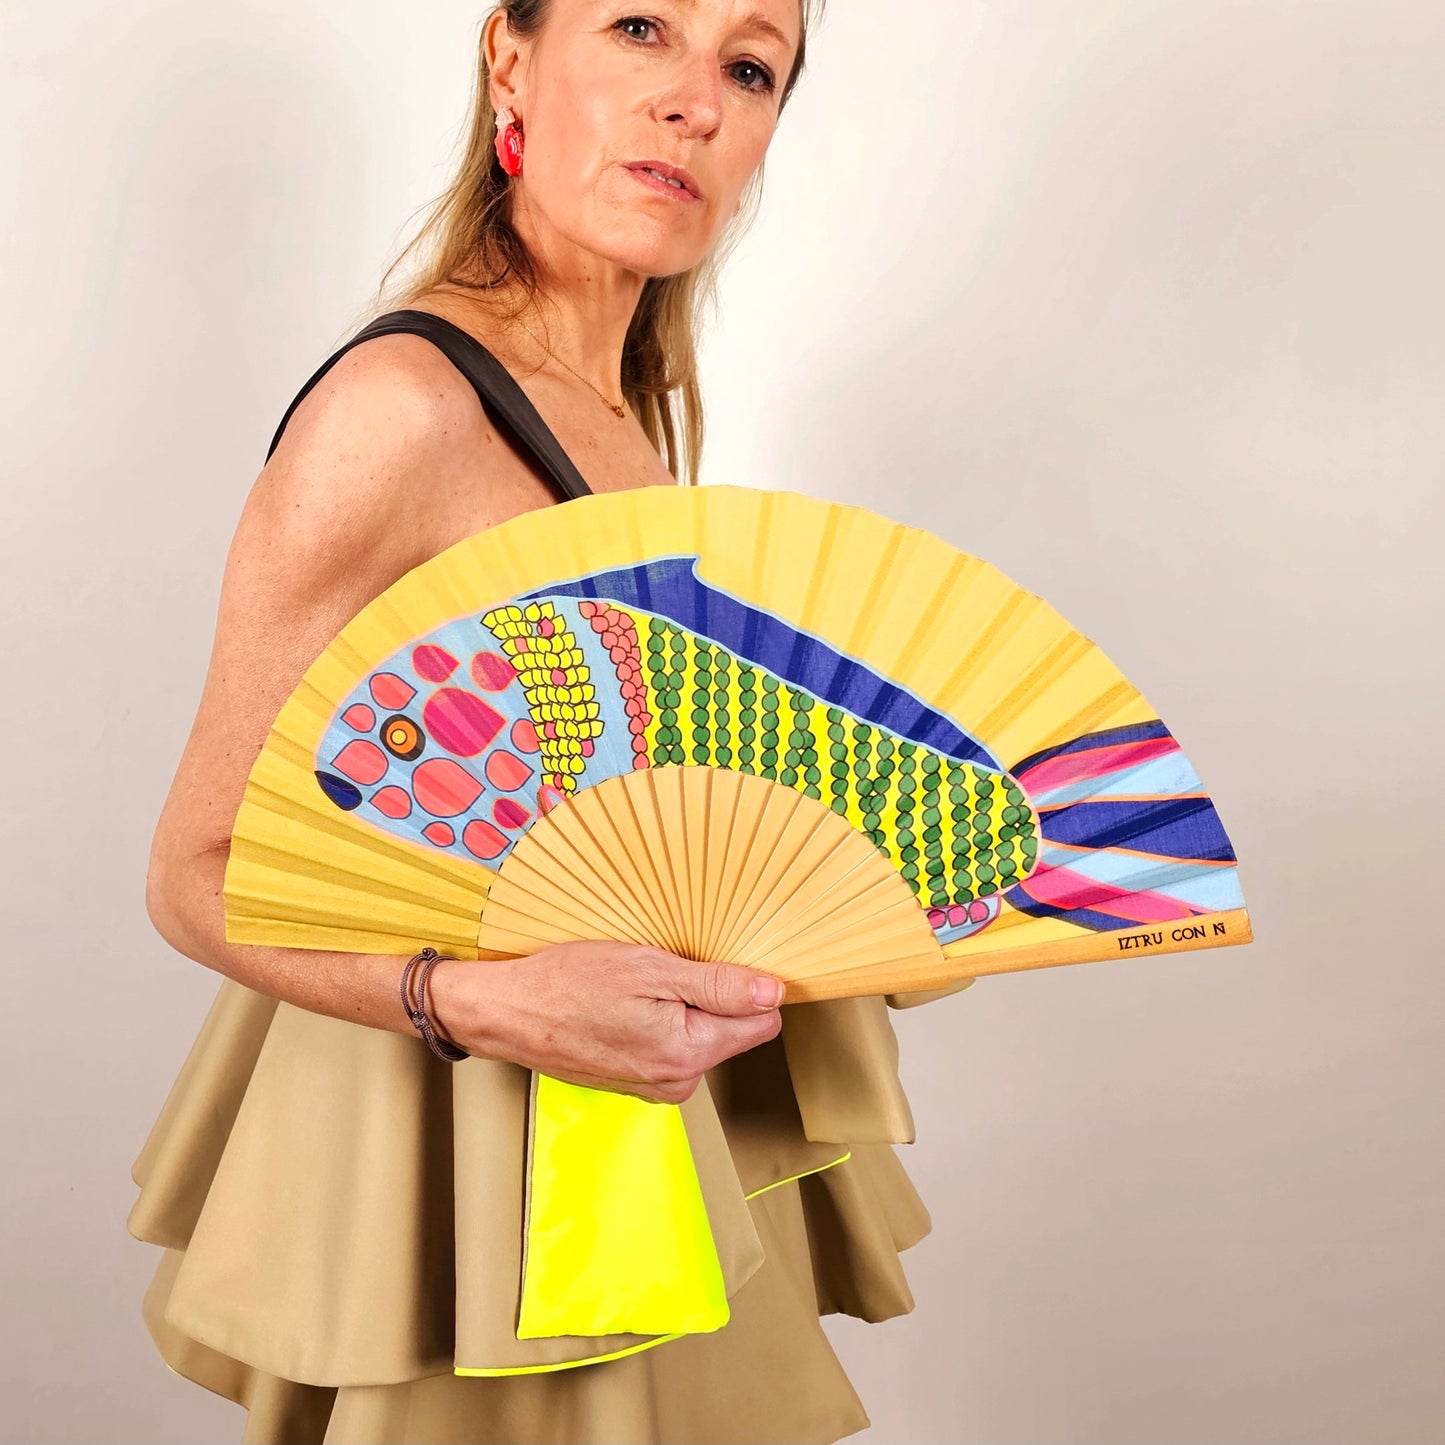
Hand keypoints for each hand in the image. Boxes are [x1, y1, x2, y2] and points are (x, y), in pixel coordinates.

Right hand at [430, 941, 786, 1103]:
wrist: (508, 1012)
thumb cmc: (569, 984)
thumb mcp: (650, 968)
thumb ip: (717, 984)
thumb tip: (773, 993)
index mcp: (689, 1053)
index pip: (761, 1022)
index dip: (746, 986)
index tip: (715, 963)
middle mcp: (678, 1080)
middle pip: (731, 1029)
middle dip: (708, 995)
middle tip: (661, 969)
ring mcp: (656, 1085)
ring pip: (700, 1036)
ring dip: (680, 1007)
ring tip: (636, 988)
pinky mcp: (637, 1082)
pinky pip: (670, 1045)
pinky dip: (657, 1022)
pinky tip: (624, 1005)